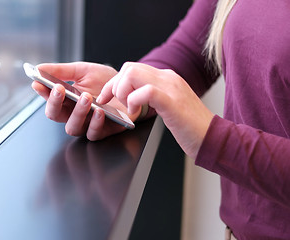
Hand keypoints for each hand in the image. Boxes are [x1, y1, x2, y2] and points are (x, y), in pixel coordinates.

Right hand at [31, 62, 140, 140]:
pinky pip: (93, 134)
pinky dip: (95, 123)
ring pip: (73, 127)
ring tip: (85, 97)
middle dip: (55, 103)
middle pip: (55, 115)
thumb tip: (38, 68)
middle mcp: (73, 113)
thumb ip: (61, 71)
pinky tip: (99, 111)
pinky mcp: (103, 130)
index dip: (42, 92)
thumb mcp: (83, 71)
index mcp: (66, 99)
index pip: (48, 98)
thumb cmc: (104, 81)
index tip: (39, 83)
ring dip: (77, 112)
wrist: (129, 87)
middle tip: (59, 89)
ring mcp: (87, 123)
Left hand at [97, 62, 213, 158]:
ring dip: (123, 93)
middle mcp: (168, 77)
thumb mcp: (169, 106)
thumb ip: (153, 96)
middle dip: (114, 87)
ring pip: (132, 74)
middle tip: (116, 106)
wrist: (215, 138)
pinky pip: (144, 91)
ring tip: (130, 110)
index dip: (114, 83)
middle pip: (128, 68)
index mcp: (166, 78)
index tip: (106, 98)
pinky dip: (133, 102)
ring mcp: (171, 87)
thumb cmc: (190, 127)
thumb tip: (132, 97)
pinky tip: (137, 115)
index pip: (132, 69)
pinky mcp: (172, 101)